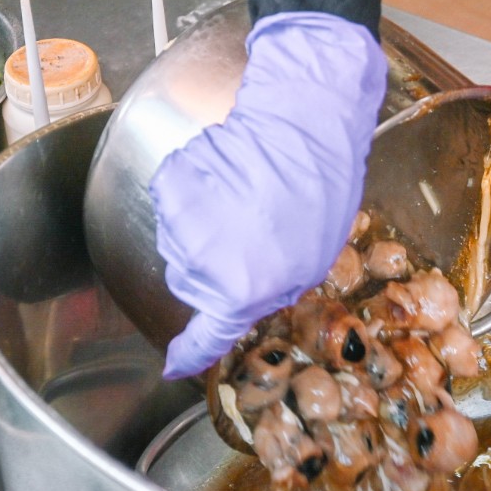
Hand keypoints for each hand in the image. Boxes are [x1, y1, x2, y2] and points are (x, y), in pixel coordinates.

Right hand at [149, 14, 387, 377]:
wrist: (303, 125)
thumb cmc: (320, 194)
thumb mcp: (309, 265)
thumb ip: (265, 294)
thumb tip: (237, 303)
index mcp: (241, 292)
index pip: (204, 337)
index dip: (188, 354)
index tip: (174, 365)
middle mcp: (201, 267)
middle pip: (192, 286)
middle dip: (216, 271)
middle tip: (252, 238)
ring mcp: (180, 225)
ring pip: (181, 246)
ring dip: (206, 233)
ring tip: (246, 204)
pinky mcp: (170, 185)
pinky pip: (175, 209)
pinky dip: (194, 200)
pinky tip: (227, 182)